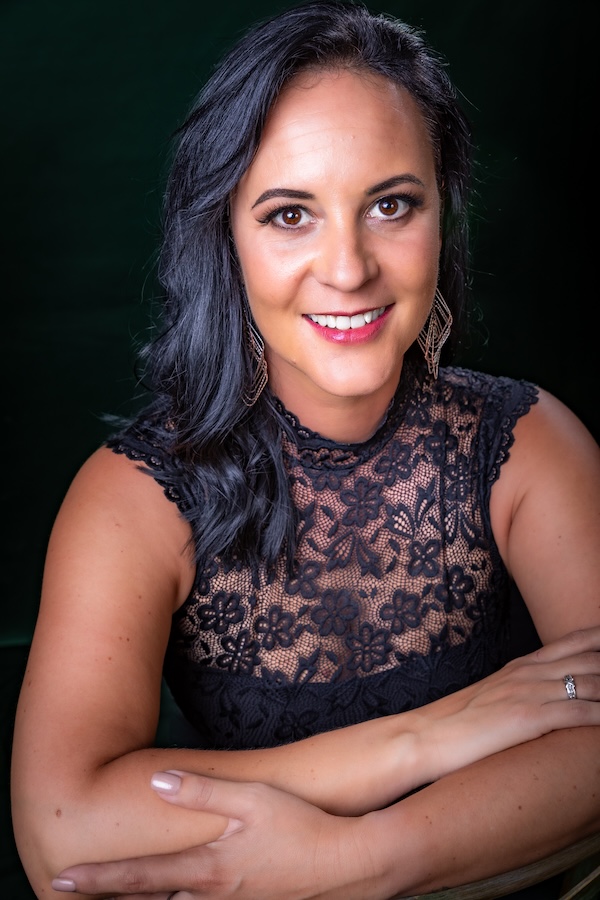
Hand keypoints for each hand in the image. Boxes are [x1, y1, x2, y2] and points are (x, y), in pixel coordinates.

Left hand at [52, 771, 374, 899]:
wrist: (351, 862)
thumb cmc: (301, 824)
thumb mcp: (250, 798)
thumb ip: (200, 791)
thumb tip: (155, 780)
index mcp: (207, 868)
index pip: (139, 877)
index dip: (98, 880)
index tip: (61, 881)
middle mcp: (212, 897)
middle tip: (74, 895)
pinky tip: (180, 898)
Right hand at [420, 626, 599, 782]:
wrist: (426, 735)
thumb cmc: (457, 722)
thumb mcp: (494, 697)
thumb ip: (522, 690)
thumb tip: (546, 697)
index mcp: (523, 665)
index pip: (575, 643)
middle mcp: (529, 673)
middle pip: (590, 658)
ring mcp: (529, 693)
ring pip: (590, 681)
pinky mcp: (526, 719)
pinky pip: (577, 713)